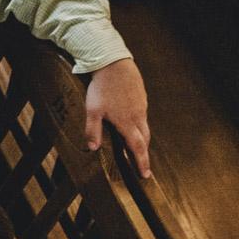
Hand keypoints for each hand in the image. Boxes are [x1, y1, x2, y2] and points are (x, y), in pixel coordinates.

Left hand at [85, 58, 150, 178]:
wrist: (114, 63)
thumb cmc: (102, 88)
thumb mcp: (93, 110)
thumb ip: (93, 130)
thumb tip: (93, 149)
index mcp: (127, 122)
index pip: (137, 147)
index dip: (141, 162)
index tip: (145, 175)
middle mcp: (138, 116)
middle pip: (144, 139)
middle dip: (144, 154)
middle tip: (143, 166)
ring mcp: (141, 105)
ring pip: (145, 127)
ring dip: (143, 140)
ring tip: (138, 148)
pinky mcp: (141, 97)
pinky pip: (143, 115)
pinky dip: (141, 125)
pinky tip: (134, 125)